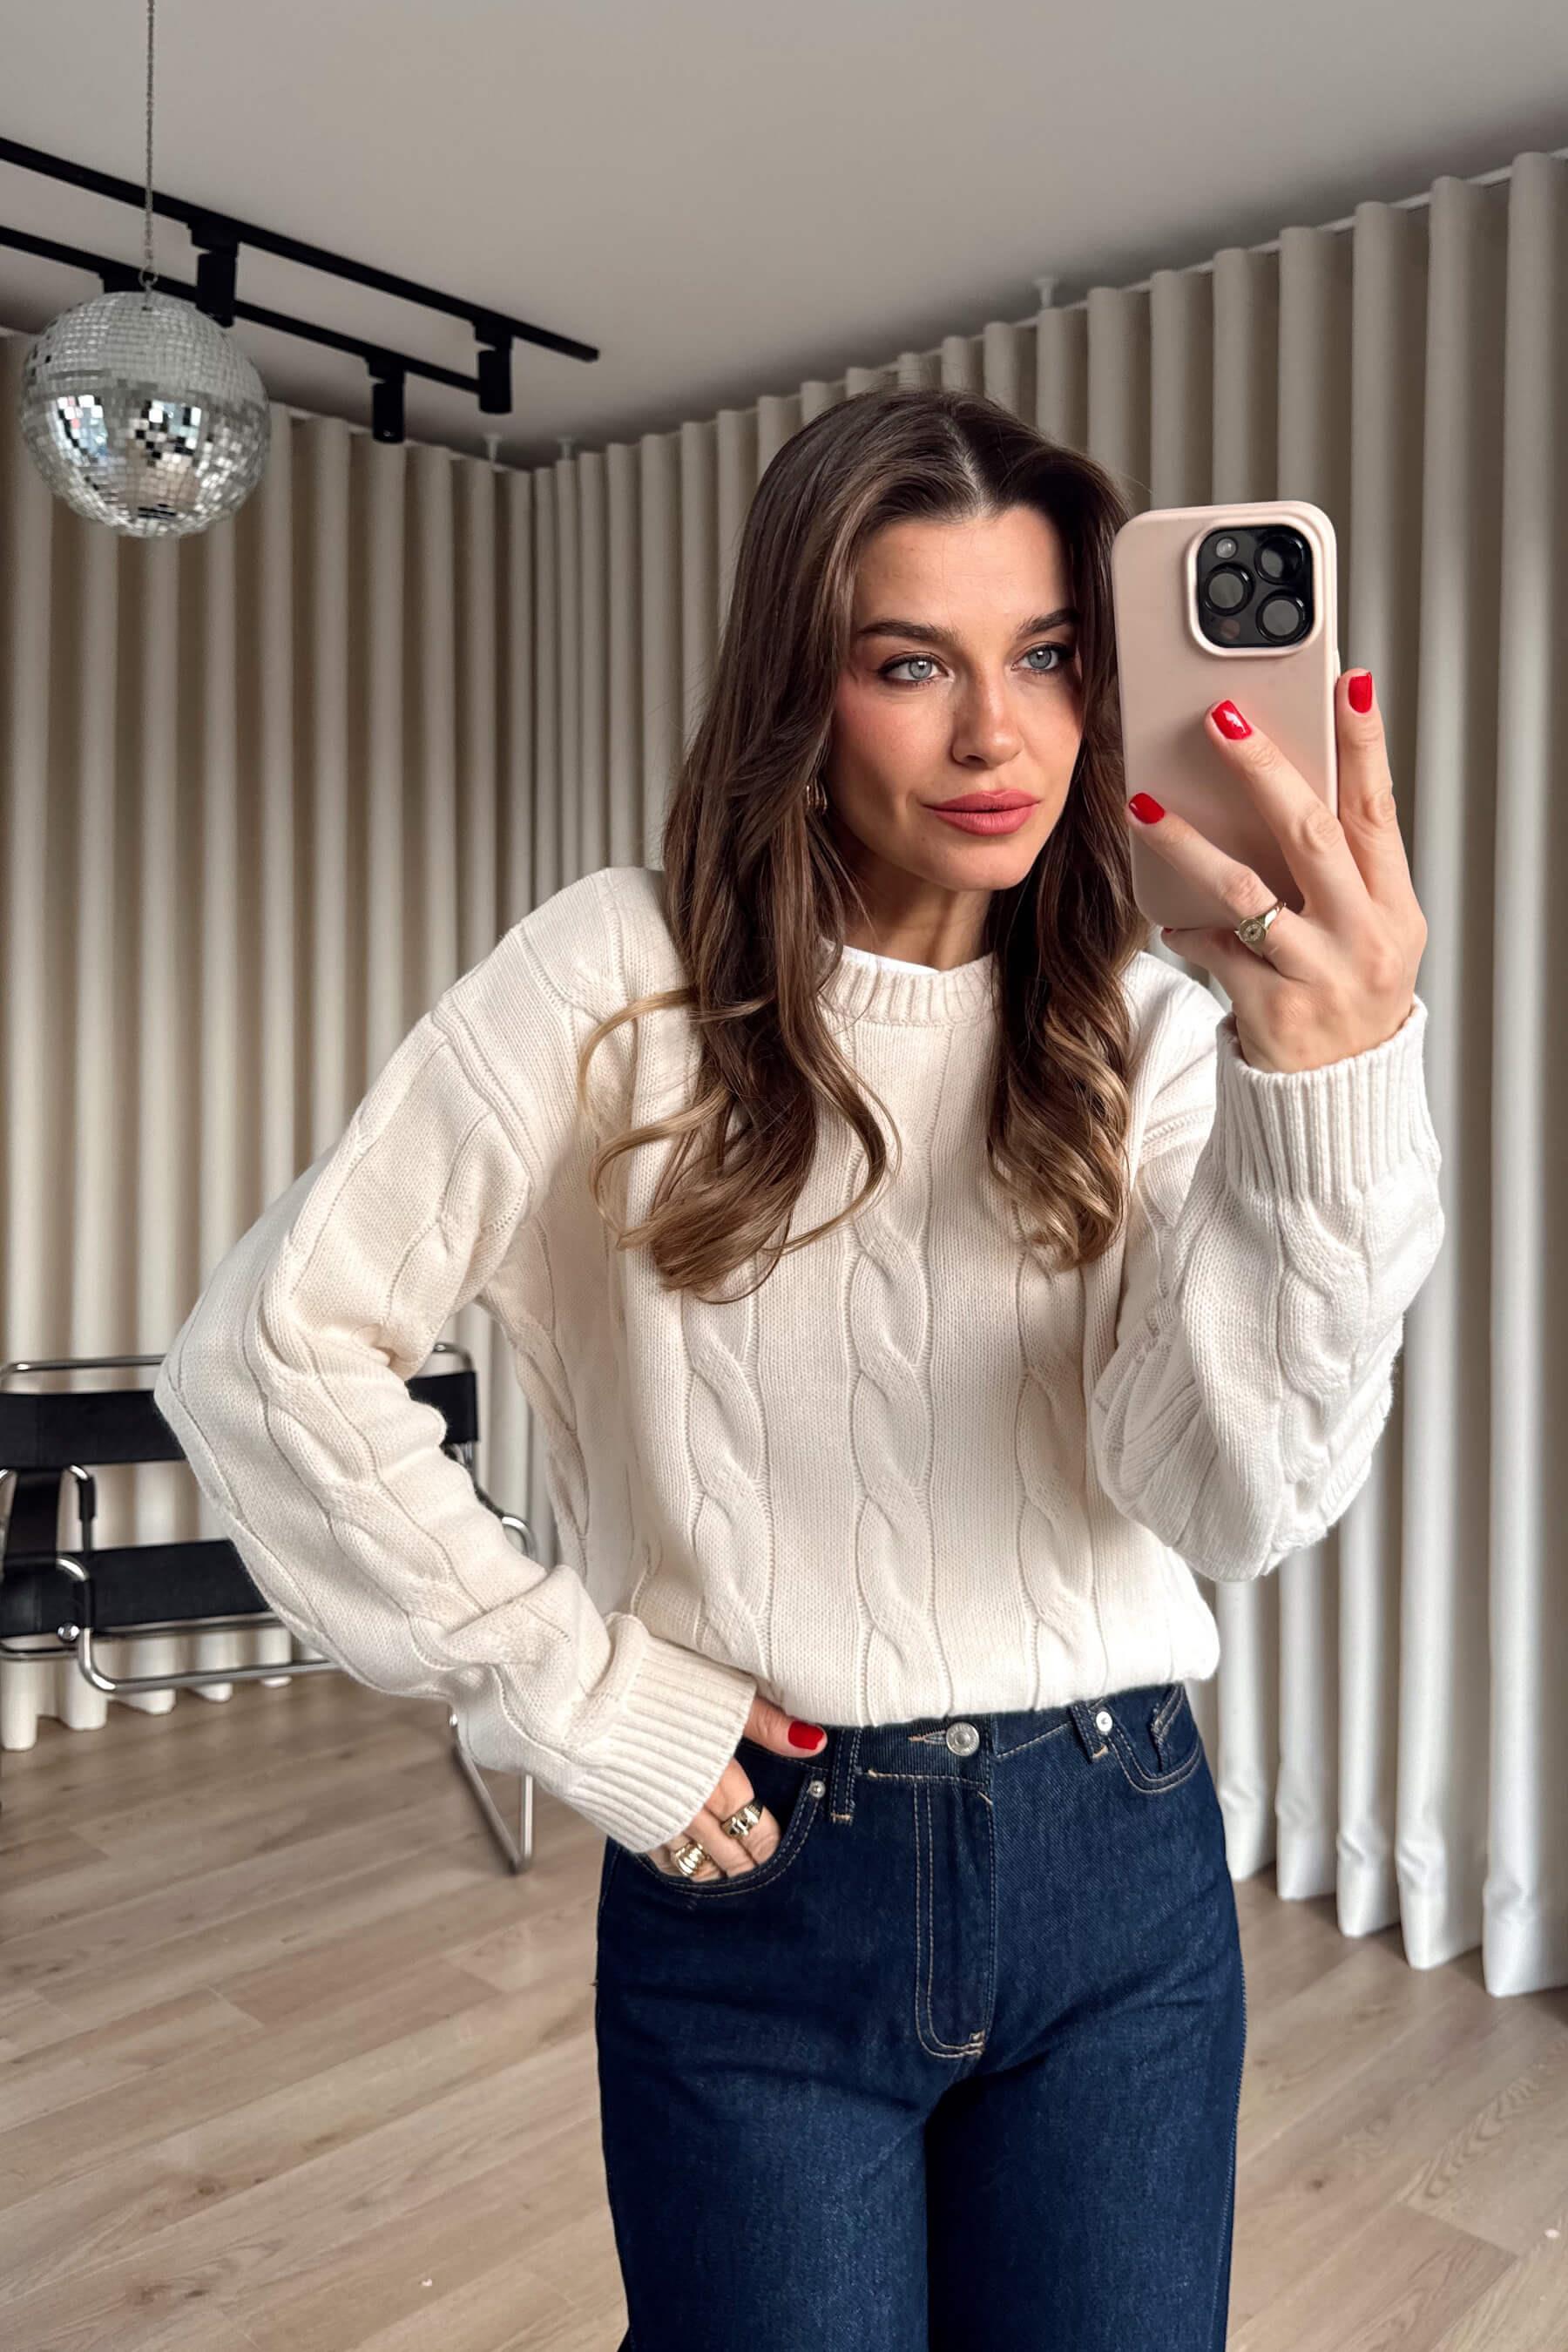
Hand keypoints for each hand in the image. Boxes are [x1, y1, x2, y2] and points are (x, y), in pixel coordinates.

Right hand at [642, 1694, 826, 1880]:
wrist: (580, 1702)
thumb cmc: (654, 1688)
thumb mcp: (723, 1696)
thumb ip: (770, 1724)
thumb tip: (814, 1741)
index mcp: (720, 1784)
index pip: (756, 1832)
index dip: (771, 1848)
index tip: (782, 1860)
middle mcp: (691, 1813)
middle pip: (728, 1857)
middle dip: (747, 1870)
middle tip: (764, 1886)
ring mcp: (656, 1823)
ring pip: (694, 1867)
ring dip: (714, 1875)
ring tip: (729, 1882)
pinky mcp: (625, 1822)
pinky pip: (661, 1861)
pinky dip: (678, 1868)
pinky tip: (685, 1868)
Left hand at [1126, 670, 1429, 1073]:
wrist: (1339, 1101)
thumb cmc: (1343, 997)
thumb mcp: (1366, 934)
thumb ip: (1337, 874)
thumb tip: (1278, 788)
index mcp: (1395, 907)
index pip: (1377, 810)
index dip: (1364, 745)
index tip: (1346, 682)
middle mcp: (1366, 937)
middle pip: (1312, 833)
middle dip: (1264, 768)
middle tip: (1220, 717)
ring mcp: (1321, 974)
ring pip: (1247, 890)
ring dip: (1190, 843)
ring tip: (1144, 806)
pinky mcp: (1273, 1009)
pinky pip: (1217, 949)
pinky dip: (1190, 929)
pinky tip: (1172, 919)